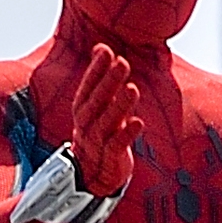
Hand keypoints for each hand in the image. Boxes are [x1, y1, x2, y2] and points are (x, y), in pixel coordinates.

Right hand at [66, 42, 146, 196]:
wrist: (92, 175)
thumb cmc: (98, 132)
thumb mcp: (97, 104)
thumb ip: (100, 77)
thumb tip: (101, 47)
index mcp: (83, 109)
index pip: (87, 87)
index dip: (96, 70)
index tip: (105, 51)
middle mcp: (86, 124)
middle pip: (96, 102)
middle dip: (108, 83)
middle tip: (122, 63)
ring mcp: (97, 143)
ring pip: (106, 123)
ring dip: (119, 106)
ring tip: (133, 89)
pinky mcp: (111, 159)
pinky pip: (117, 146)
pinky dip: (126, 135)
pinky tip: (139, 122)